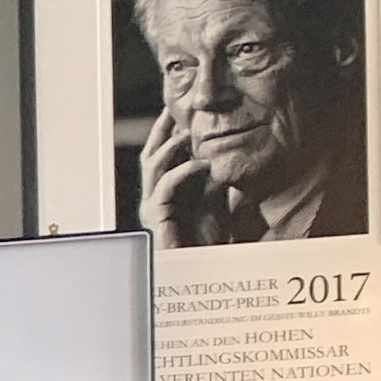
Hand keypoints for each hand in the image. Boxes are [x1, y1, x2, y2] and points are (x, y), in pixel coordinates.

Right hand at [138, 100, 217, 249]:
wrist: (202, 271)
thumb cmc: (208, 245)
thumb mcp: (220, 207)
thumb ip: (220, 187)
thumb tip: (227, 165)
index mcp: (170, 192)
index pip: (166, 154)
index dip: (172, 132)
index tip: (184, 111)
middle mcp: (157, 196)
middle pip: (152, 153)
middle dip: (162, 130)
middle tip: (174, 109)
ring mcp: (154, 206)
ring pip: (153, 165)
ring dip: (170, 146)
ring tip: (186, 132)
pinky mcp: (157, 217)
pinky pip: (165, 186)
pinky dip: (182, 172)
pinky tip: (200, 165)